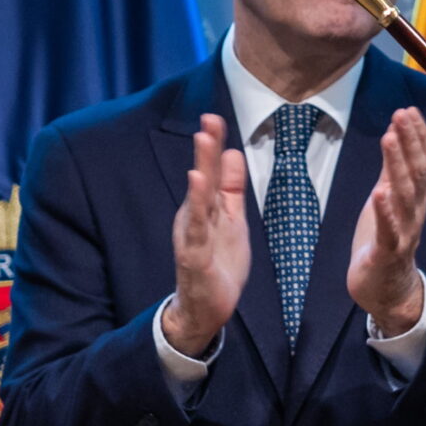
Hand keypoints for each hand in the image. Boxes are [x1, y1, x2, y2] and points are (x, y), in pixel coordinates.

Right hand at [161, 113, 249, 358]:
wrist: (205, 307)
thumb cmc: (218, 262)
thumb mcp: (232, 220)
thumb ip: (231, 188)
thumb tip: (233, 153)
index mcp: (206, 207)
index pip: (211, 170)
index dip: (214, 145)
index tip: (214, 118)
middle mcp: (195, 216)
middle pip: (202, 177)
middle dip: (206, 148)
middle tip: (209, 120)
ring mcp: (192, 234)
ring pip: (198, 197)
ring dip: (201, 168)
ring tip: (203, 141)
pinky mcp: (194, 254)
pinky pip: (196, 227)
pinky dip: (197, 205)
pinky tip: (198, 184)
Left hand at [348, 107, 425, 337]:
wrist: (387, 289)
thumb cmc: (385, 240)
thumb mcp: (388, 199)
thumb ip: (393, 169)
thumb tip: (395, 132)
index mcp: (416, 198)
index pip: (423, 162)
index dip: (417, 136)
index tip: (408, 110)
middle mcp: (415, 212)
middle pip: (417, 173)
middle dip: (410, 142)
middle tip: (402, 114)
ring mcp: (404, 232)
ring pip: (404, 196)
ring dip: (398, 166)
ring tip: (390, 139)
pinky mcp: (387, 253)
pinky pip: (388, 231)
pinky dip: (385, 212)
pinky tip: (379, 192)